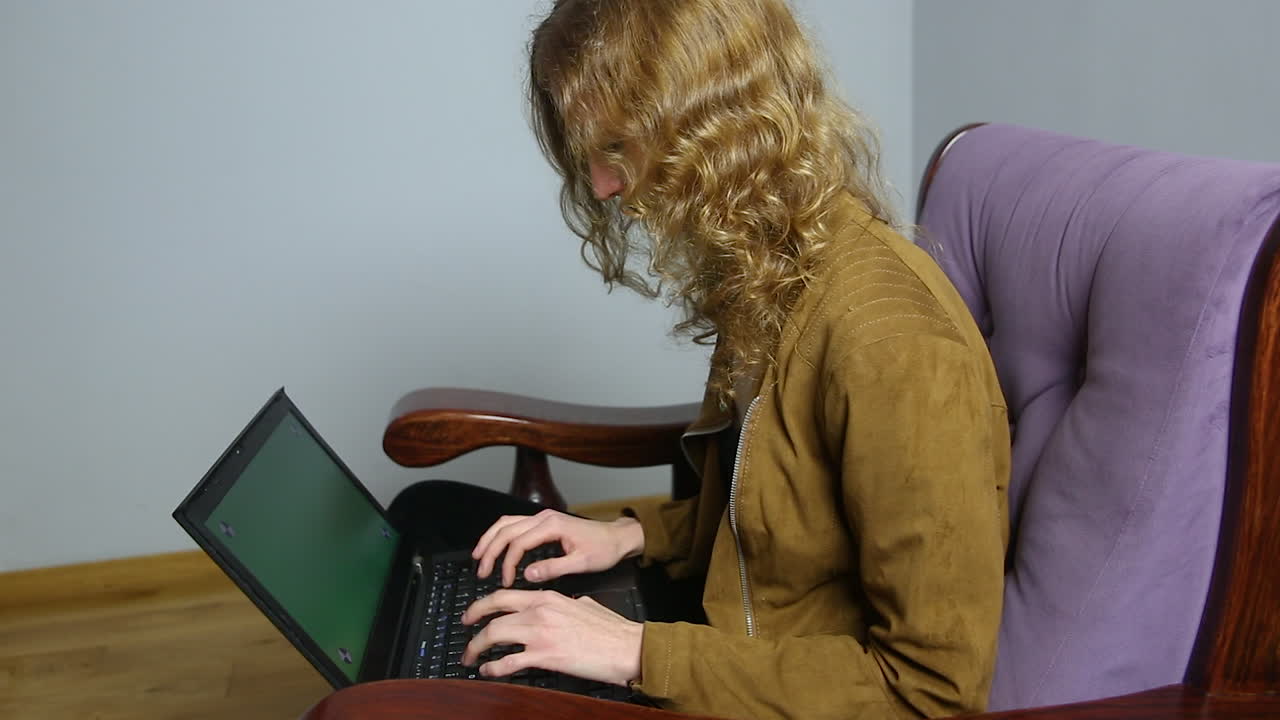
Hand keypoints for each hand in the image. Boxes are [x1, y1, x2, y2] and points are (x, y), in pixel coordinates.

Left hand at [460, 589, 642, 685]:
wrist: (625, 646)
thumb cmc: (611, 629)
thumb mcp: (585, 604)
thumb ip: (566, 604)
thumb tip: (563, 607)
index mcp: (548, 597)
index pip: (505, 594)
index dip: (483, 603)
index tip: (475, 611)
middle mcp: (540, 611)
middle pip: (493, 612)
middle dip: (472, 619)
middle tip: (465, 628)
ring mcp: (540, 634)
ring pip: (494, 635)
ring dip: (477, 647)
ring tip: (470, 656)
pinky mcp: (545, 657)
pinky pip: (508, 662)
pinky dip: (493, 668)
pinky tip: (488, 671)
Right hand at [471, 509, 643, 586]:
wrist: (617, 538)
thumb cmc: (603, 549)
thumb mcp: (582, 563)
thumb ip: (554, 568)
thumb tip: (528, 574)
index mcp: (552, 526)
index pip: (518, 543)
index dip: (508, 563)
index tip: (505, 581)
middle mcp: (544, 518)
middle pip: (506, 530)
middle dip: (490, 550)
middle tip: (482, 571)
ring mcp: (543, 518)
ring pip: (506, 523)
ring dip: (490, 539)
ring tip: (479, 557)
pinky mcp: (544, 522)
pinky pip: (514, 524)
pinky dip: (501, 535)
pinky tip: (494, 546)